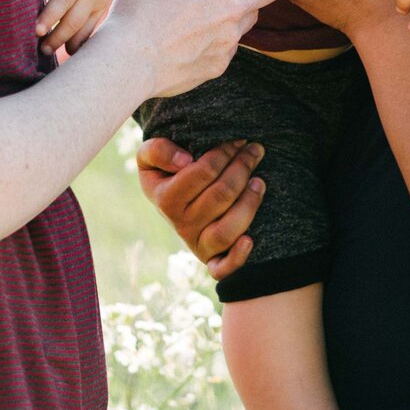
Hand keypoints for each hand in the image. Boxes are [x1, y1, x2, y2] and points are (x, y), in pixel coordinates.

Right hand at [95, 0, 281, 98]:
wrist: (128, 63)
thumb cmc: (134, 11)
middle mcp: (232, 4)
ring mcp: (230, 37)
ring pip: (253, 15)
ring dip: (243, 5)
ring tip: (216, 3)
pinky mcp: (221, 62)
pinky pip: (232, 43)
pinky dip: (224, 33)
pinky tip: (199, 32)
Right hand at [136, 136, 263, 278]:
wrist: (167, 197)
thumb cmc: (165, 172)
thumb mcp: (149, 156)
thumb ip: (158, 151)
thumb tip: (185, 161)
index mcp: (166, 199)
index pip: (203, 172)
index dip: (225, 153)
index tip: (238, 141)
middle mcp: (181, 225)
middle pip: (220, 196)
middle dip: (242, 168)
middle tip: (255, 151)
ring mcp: (196, 244)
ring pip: (226, 230)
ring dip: (249, 203)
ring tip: (259, 181)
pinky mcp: (210, 259)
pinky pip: (222, 268)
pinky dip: (237, 258)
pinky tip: (250, 240)